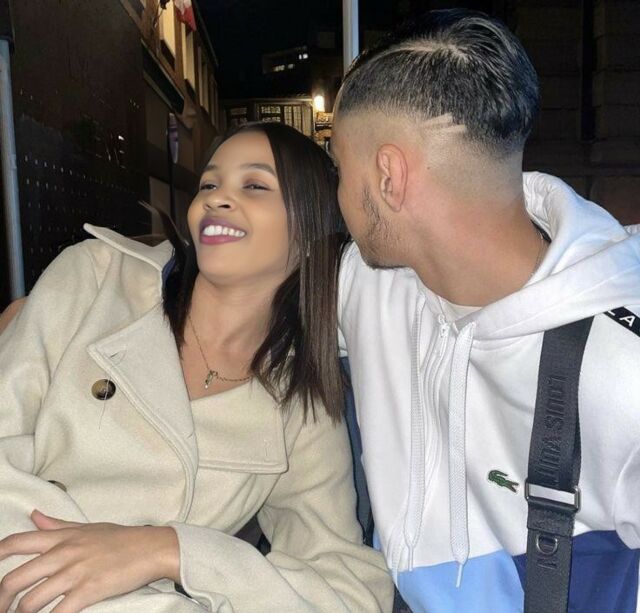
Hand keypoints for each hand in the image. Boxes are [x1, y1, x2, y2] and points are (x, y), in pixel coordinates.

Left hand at [0, 510, 179, 612]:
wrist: (151, 547)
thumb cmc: (120, 538)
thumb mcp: (87, 527)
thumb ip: (57, 525)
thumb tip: (33, 515)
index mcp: (62, 538)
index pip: (16, 542)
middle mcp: (63, 554)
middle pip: (14, 579)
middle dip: (0, 599)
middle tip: (1, 609)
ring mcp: (75, 573)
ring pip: (30, 601)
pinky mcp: (88, 592)